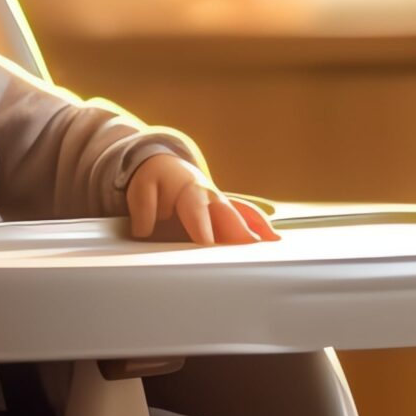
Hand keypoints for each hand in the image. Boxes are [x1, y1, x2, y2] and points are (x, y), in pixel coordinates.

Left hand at [123, 154, 281, 245]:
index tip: (207, 244)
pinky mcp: (227, 209)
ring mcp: (222, 202)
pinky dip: (260, 225)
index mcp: (189, 189)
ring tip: (271, 245)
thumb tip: (144, 230)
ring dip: (256, 228)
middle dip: (238, 230)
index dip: (202, 227)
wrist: (165, 168)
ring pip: (241, 214)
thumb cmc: (154, 181)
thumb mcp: (141, 190)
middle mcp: (211, 195)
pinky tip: (274, 239)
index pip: (197, 210)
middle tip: (249, 248)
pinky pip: (247, 214)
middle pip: (227, 213)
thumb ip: (143, 210)